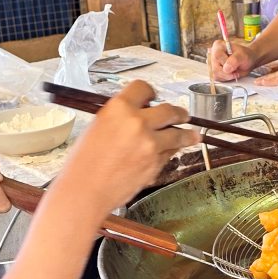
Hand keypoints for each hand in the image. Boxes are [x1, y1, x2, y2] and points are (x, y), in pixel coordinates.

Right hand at [53, 80, 195, 221]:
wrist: (85, 190)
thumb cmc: (84, 162)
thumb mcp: (98, 127)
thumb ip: (121, 118)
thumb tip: (139, 116)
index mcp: (119, 108)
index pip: (144, 88)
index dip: (150, 92)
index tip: (154, 96)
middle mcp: (137, 122)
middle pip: (168, 110)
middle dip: (178, 113)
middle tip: (183, 115)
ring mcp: (150, 144)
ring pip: (178, 134)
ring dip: (187, 134)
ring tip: (193, 135)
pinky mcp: (156, 164)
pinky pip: (170, 153)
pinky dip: (171, 152)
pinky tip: (172, 152)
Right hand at [207, 37, 254, 82]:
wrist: (247, 61)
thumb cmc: (245, 56)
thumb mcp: (243, 55)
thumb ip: (234, 60)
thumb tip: (226, 68)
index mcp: (218, 46)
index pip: (218, 57)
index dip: (226, 64)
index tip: (235, 67)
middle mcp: (213, 54)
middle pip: (215, 68)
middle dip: (228, 73)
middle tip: (236, 71)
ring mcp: (213, 64)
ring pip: (216, 75)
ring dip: (227, 76)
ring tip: (234, 71)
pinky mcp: (215, 71)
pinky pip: (218, 78)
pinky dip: (226, 78)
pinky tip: (231, 74)